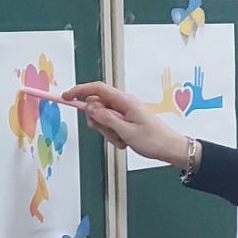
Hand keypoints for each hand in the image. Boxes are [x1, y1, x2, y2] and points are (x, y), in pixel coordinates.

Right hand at [65, 81, 187, 165]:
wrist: (170, 148)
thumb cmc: (153, 140)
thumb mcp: (126, 131)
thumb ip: (106, 119)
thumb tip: (89, 107)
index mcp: (125, 101)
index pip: (97, 89)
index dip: (80, 91)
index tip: (67, 97)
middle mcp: (124, 103)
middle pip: (97, 105)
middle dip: (97, 121)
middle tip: (109, 133)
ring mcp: (125, 112)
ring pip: (103, 118)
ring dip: (107, 131)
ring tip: (122, 139)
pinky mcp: (126, 120)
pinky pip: (111, 125)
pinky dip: (114, 135)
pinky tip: (125, 141)